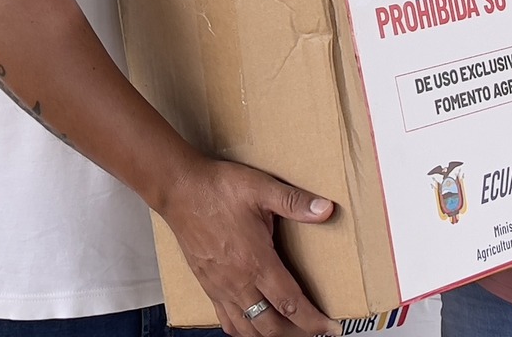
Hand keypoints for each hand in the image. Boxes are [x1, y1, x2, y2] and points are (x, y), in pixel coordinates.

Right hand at [157, 158, 340, 336]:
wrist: (179, 190)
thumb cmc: (218, 188)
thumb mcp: (262, 189)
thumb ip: (295, 202)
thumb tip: (326, 210)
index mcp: (256, 262)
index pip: (290, 304)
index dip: (314, 321)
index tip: (331, 328)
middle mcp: (238, 282)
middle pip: (271, 326)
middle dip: (297, 333)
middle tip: (315, 330)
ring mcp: (220, 287)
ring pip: (248, 329)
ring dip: (271, 335)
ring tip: (290, 330)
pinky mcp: (207, 285)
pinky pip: (226, 320)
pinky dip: (243, 330)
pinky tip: (253, 325)